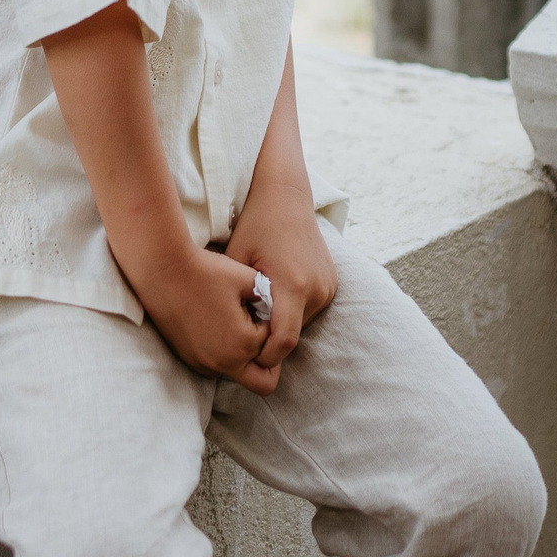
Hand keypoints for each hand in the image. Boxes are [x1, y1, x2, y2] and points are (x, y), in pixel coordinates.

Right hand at [136, 242, 284, 394]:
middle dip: (268, 358)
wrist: (162, 270)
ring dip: (244, 356)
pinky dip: (224, 354)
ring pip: (239, 375)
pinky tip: (216, 324)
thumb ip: (272, 299)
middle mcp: (223, 362)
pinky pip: (217, 368)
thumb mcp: (249, 279)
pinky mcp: (189, 359)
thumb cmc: (206, 270)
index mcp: (243, 343)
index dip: (271, 324)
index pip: (275, 345)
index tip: (256, 305)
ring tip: (234, 322)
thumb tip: (279, 310)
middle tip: (259, 329)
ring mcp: (203, 364)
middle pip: (265, 381)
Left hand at [217, 175, 337, 382]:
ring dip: (280, 324)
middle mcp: (317, 289)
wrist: (286, 197)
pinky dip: (291, 311)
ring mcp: (328, 287)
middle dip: (269, 339)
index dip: (265, 356)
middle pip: (292, 334)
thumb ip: (235, 299)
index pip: (284, 341)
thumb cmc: (255, 226)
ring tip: (255, 312)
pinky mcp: (331, 284)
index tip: (246, 359)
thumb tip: (225, 334)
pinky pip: (308, 309)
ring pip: (300, 323)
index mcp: (293, 285)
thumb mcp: (236, 260)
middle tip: (243, 335)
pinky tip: (271, 297)